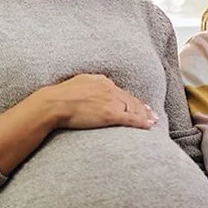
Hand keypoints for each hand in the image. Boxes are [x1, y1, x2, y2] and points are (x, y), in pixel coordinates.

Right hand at [36, 73, 155, 129]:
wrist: (54, 103)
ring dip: (145, 115)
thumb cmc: (60, 96)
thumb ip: (88, 86)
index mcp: (101, 81)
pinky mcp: (110, 114)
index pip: (120, 92)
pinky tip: (148, 126)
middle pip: (130, 100)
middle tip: (152, 114)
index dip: (131, 99)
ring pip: (133, 109)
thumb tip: (90, 89)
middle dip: (142, 107)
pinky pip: (130, 119)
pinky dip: (141, 122)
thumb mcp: (77, 84)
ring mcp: (111, 101)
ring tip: (153, 121)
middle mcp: (109, 89)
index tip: (139, 104)